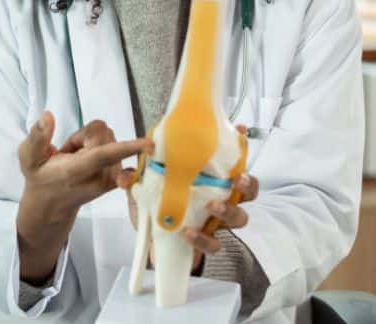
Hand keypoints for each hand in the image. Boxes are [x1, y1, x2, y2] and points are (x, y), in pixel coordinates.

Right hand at [17, 111, 152, 282]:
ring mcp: (111, 178)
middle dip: (84, 135)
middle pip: (102, 132)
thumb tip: (48, 115)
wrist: (52, 204)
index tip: (149, 144)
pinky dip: (116, 150)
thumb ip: (37, 137)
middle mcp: (99, 177)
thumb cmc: (40, 177)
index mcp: (76, 172)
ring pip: (109, 136)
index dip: (126, 147)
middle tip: (68, 153)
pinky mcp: (118, 178)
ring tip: (77, 159)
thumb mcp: (28, 158)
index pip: (104, 155)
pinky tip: (102, 161)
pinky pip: (122, 148)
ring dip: (92, 142)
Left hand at [116, 124, 259, 272]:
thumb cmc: (159, 210)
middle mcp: (221, 200)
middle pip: (249, 191)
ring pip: (240, 217)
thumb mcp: (145, 191)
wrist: (156, 247)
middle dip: (247, 183)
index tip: (239, 129)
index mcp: (210, 181)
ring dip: (229, 210)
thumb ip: (136, 181)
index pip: (231, 162)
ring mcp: (217, 223)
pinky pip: (214, 244)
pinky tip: (188, 233)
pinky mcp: (208, 244)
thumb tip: (126, 175)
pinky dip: (203, 239)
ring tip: (213, 205)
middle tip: (236, 179)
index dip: (240, 146)